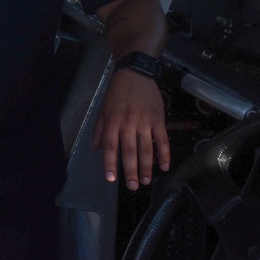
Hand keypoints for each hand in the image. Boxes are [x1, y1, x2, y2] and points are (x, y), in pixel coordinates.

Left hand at [92, 69, 170, 189]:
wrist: (135, 73)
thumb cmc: (117, 92)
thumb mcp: (103, 109)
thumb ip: (99, 130)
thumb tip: (95, 150)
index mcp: (113, 121)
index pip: (110, 146)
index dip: (110, 163)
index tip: (110, 178)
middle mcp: (128, 123)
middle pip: (129, 150)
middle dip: (131, 170)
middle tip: (133, 186)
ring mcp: (144, 121)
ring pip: (146, 148)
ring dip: (147, 166)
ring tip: (146, 181)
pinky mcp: (159, 119)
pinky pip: (162, 139)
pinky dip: (164, 154)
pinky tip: (164, 166)